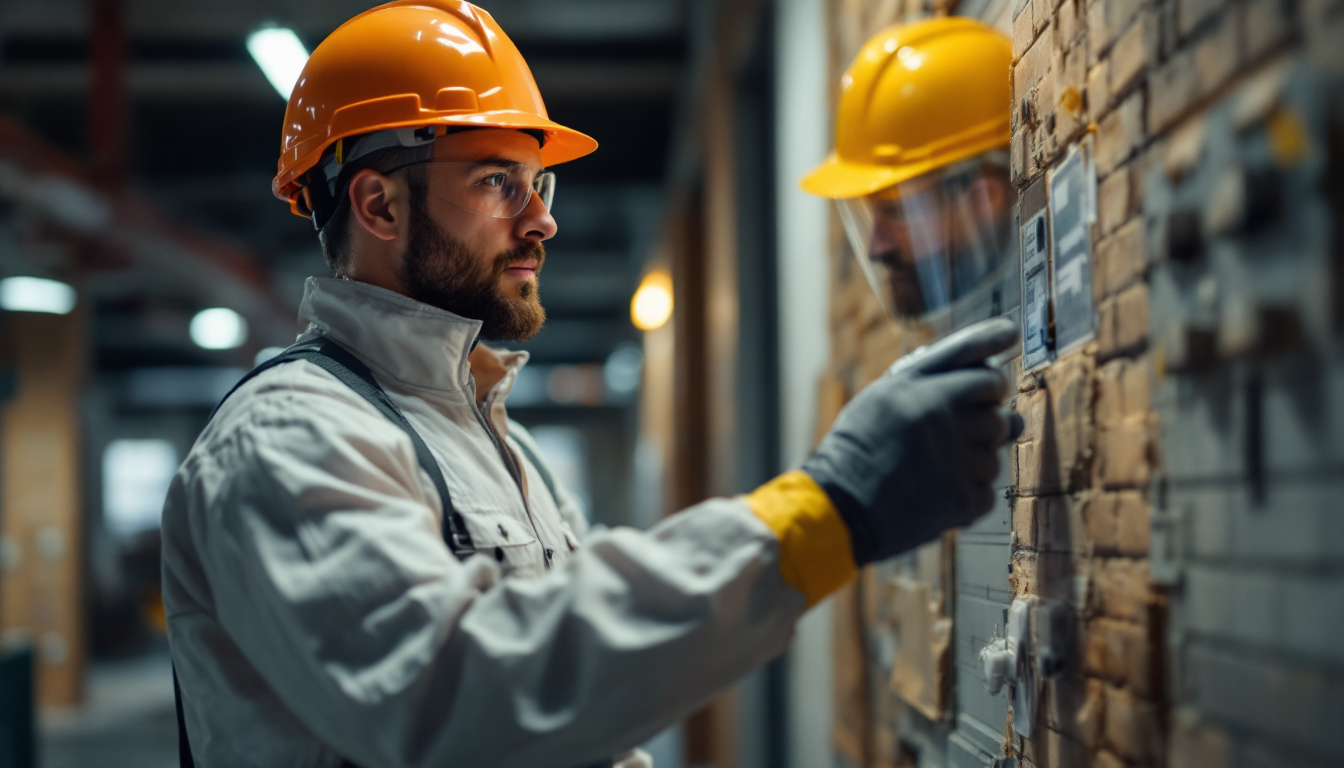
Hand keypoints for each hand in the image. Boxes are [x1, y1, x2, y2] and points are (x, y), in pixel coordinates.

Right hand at [802, 318, 1022, 564]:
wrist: (841, 506)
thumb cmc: (856, 450)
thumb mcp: (877, 398)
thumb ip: (920, 377)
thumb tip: (969, 363)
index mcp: (917, 388)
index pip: (971, 357)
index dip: (993, 341)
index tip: (1009, 335)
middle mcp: (941, 415)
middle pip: (997, 405)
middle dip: (986, 415)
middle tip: (957, 430)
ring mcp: (957, 457)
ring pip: (995, 451)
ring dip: (974, 460)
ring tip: (934, 469)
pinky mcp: (964, 496)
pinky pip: (987, 490)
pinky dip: (966, 495)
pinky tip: (935, 493)